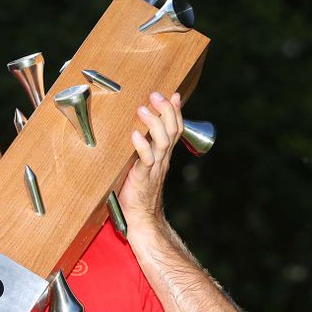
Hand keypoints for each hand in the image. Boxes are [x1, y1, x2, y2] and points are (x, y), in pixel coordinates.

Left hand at [118, 92, 183, 227]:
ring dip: (154, 124)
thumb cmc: (136, 189)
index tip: (173, 94)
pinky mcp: (142, 177)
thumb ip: (143, 146)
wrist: (139, 217)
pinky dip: (142, 147)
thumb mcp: (141, 163)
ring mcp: (153, 167)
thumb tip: (138, 128)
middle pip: (171, 130)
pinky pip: (146, 160)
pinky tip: (135, 135)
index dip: (175, 111)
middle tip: (156, 95)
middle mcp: (161, 158)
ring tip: (143, 109)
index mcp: (162, 154)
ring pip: (162, 142)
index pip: (175, 128)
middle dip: (166, 110)